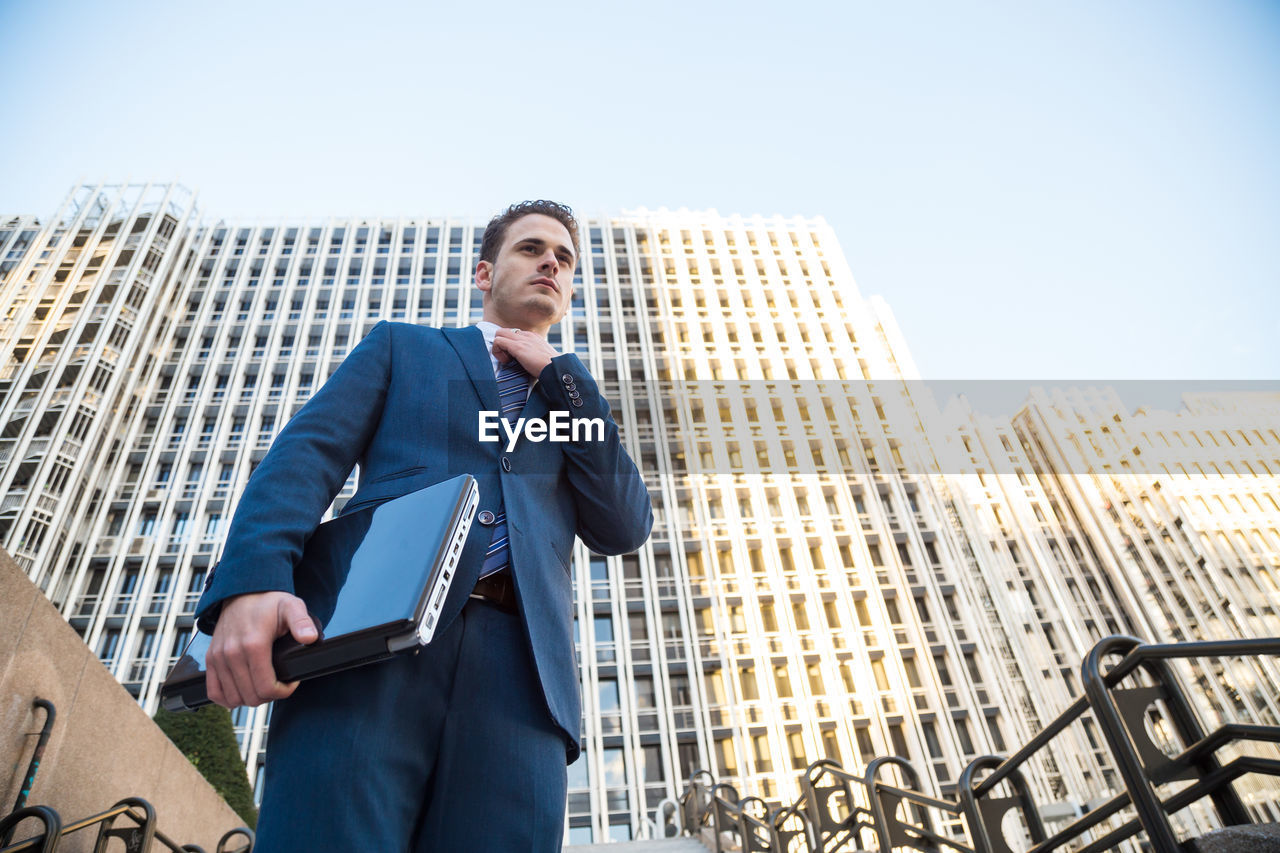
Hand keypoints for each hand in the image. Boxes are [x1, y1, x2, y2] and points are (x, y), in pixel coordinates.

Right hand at [206, 590, 317, 707]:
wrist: (242, 593)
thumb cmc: (268, 602)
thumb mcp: (291, 606)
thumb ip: (301, 622)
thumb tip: (310, 638)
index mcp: (253, 644)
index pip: (266, 688)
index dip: (283, 691)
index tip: (291, 682)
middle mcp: (231, 653)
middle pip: (251, 697)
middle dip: (270, 695)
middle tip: (280, 684)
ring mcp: (218, 658)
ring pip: (233, 698)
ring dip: (251, 697)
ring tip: (264, 685)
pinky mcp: (210, 660)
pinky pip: (214, 692)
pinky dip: (228, 698)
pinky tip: (243, 691)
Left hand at [491, 327, 557, 376]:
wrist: (557, 369)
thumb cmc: (550, 367)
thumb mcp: (541, 356)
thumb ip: (533, 353)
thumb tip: (526, 360)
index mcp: (533, 336)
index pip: (514, 334)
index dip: (510, 345)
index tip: (514, 358)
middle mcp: (527, 335)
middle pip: (505, 331)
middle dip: (501, 344)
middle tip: (508, 358)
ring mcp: (522, 340)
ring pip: (499, 333)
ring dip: (498, 348)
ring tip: (507, 360)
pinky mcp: (517, 347)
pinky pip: (497, 341)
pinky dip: (497, 352)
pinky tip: (507, 362)